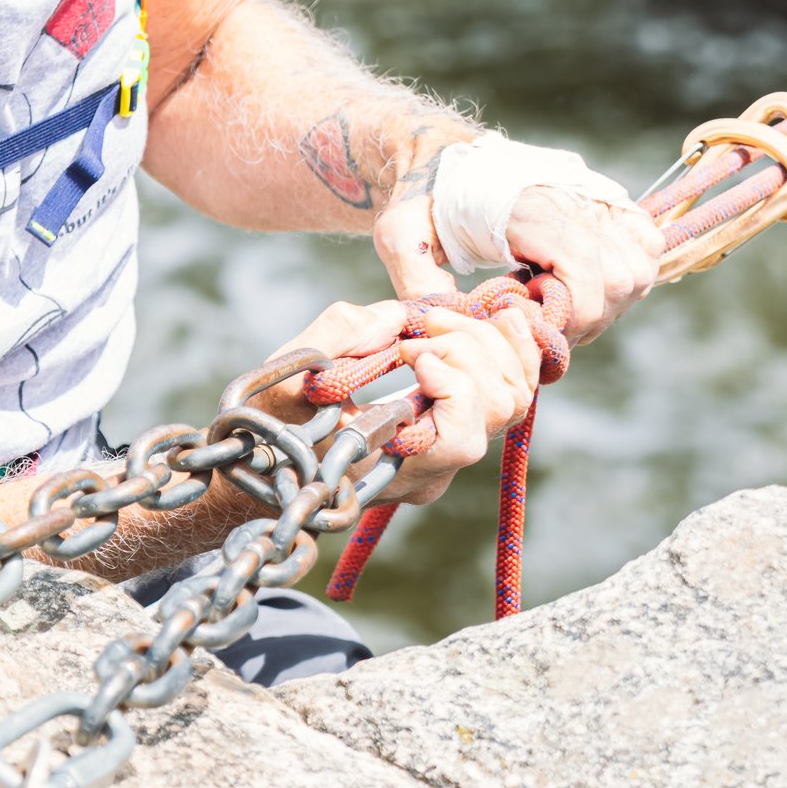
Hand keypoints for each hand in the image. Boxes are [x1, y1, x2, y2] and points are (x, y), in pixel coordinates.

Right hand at [290, 294, 546, 508]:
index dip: (450, 385)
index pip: (459, 439)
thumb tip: (400, 315)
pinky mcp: (460, 426)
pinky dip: (511, 351)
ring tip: (438, 322)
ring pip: (514, 398)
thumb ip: (342, 335)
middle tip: (421, 328)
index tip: (410, 353)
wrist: (272, 456)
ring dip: (484, 345)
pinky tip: (499, 317)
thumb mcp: (289, 375)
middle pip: (497, 409)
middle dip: (466, 350)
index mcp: (396, 472)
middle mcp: (435, 471)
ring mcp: (451, 452)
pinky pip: (513, 391)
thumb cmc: (273, 422)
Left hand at [372, 142, 661, 337]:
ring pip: (640, 264)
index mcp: (528, 207)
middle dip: (590, 317)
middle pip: (622, 275)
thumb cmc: (419, 197)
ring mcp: (593, 196)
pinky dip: (627, 275)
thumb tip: (448, 324)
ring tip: (562, 307)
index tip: (537, 327)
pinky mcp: (604, 200)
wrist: (438, 154)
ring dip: (610, 301)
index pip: (585, 271)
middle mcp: (572, 198)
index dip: (572, 316)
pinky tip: (582, 286)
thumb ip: (418, 282)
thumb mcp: (399, 234)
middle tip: (547, 325)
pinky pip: (645, 243)